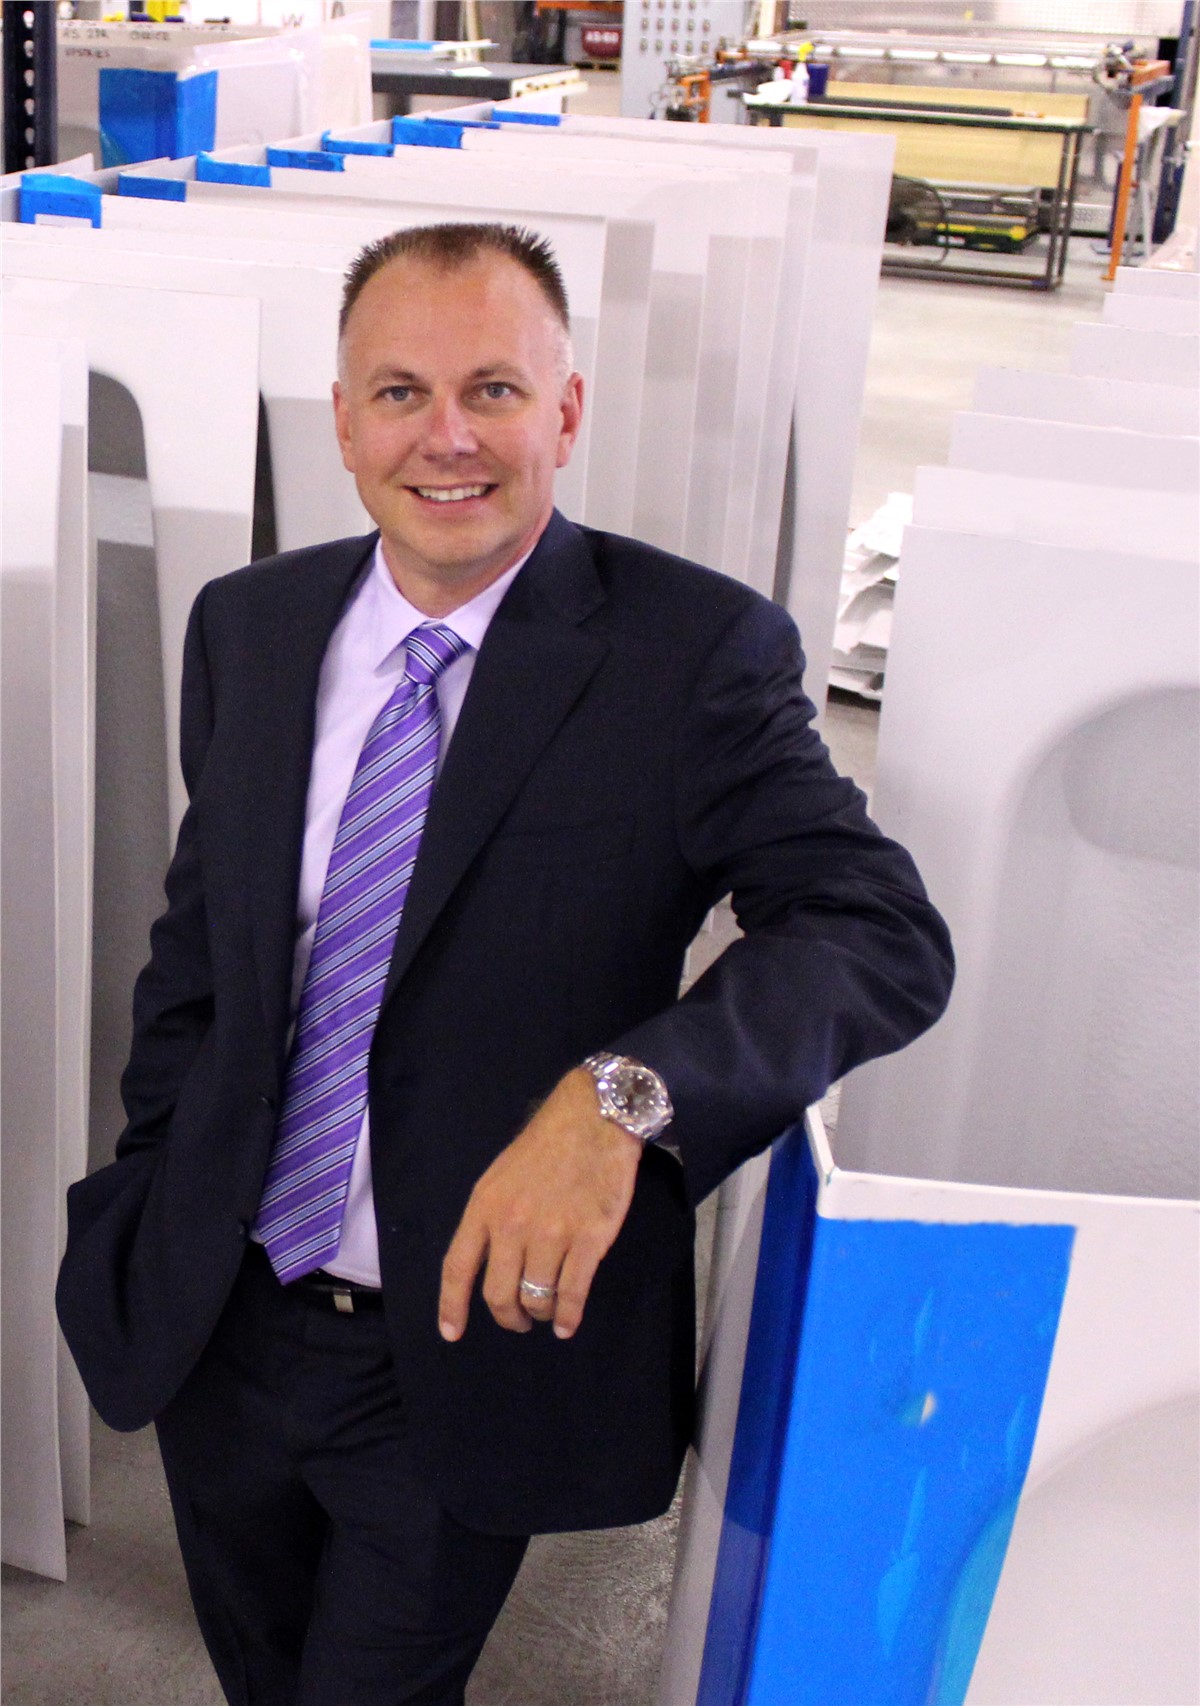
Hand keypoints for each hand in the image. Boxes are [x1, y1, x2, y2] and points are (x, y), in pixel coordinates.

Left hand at [438, 1067, 642, 1341]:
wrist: (593, 1119)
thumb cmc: (545, 1146)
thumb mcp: (500, 1177)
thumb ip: (491, 1218)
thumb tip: (489, 1262)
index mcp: (484, 1207)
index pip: (458, 1267)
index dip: (452, 1306)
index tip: (451, 1333)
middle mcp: (512, 1225)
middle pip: (498, 1293)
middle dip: (507, 1317)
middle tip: (518, 1320)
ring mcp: (552, 1234)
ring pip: (537, 1297)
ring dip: (541, 1313)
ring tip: (547, 1313)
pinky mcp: (589, 1240)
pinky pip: (572, 1293)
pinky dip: (568, 1316)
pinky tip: (568, 1324)